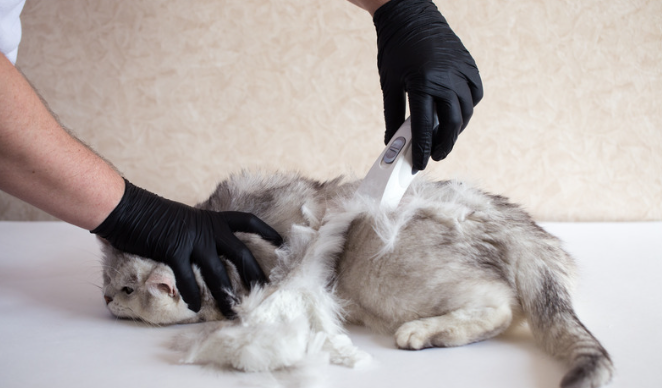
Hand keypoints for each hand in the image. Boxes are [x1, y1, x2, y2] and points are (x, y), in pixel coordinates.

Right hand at [92, 179, 282, 317]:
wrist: (127, 207)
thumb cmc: (154, 215)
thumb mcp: (186, 219)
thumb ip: (201, 232)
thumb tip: (211, 248)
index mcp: (212, 219)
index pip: (247, 221)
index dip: (265, 231)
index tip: (281, 242)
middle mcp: (207, 228)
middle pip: (240, 253)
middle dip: (254, 273)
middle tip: (265, 291)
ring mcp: (192, 239)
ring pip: (217, 272)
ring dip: (226, 295)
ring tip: (234, 312)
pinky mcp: (173, 250)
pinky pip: (187, 278)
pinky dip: (192, 295)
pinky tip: (196, 308)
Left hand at [374, 0, 482, 169]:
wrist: (409, 16)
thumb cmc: (394, 51)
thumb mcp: (390, 85)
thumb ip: (393, 117)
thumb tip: (392, 144)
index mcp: (422, 84)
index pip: (426, 128)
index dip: (423, 150)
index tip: (421, 165)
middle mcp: (446, 79)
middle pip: (452, 125)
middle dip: (444, 145)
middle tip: (435, 155)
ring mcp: (461, 71)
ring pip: (466, 112)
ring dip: (457, 129)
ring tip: (444, 138)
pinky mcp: (469, 65)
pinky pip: (475, 94)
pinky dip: (468, 108)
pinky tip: (456, 114)